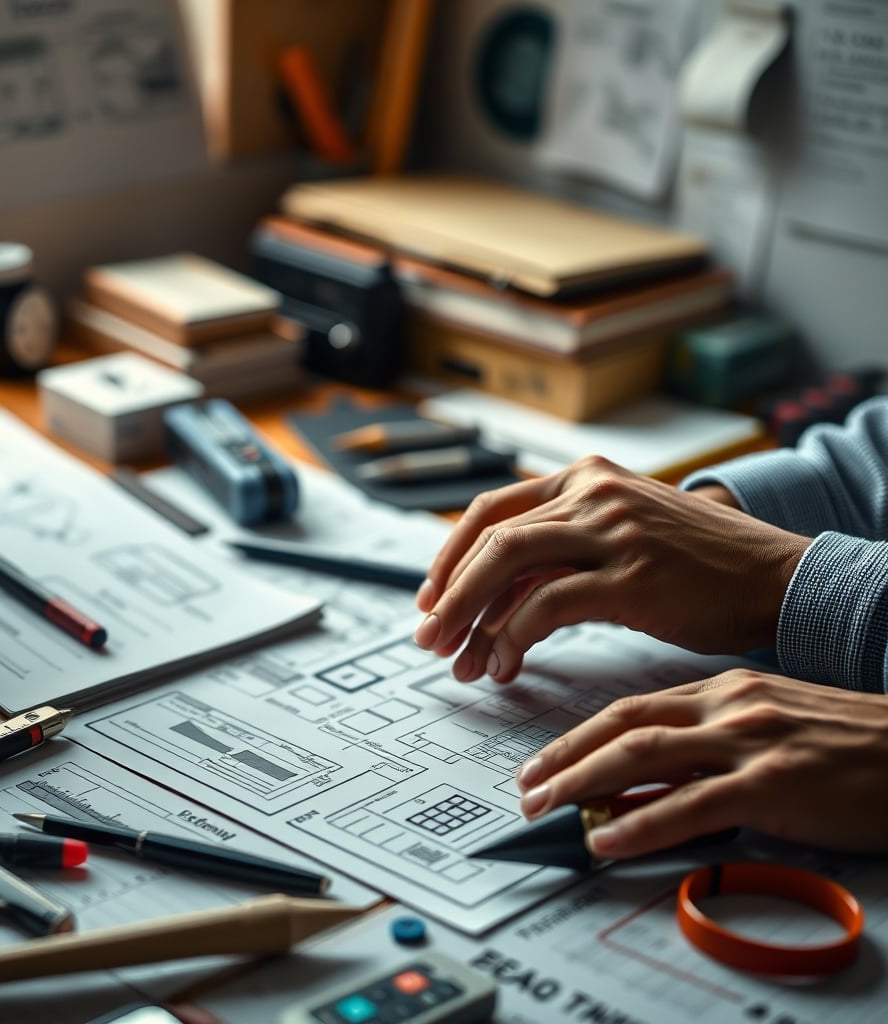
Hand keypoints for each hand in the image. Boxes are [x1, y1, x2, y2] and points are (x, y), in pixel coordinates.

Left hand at [413, 456, 809, 682]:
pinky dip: (515, 636)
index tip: (431, 598)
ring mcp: (612, 531)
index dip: (450, 557)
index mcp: (583, 480)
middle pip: (491, 539)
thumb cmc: (693, 566)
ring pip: (509, 565)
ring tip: (460, 661)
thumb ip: (559, 550)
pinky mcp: (632, 576)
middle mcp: (592, 494)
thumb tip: (491, 597)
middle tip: (430, 638)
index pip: (491, 510)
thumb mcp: (619, 534)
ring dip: (471, 617)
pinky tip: (509, 663)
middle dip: (450, 594)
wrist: (773, 577)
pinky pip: (547, 604)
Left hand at [515, 669, 887, 857]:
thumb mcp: (766, 720)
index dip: (577, 735)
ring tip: (546, 807)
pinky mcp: (774, 784)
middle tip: (525, 786)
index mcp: (721, 690)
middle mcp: (726, 706)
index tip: (543, 759)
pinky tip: (607, 839)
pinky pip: (691, 806)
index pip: (629, 708)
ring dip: (583, 783)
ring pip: (643, 756)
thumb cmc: (844, 740)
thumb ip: (707, 736)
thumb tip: (649, 768)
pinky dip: (641, 822)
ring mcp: (748, 742)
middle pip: (622, 726)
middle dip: (564, 756)